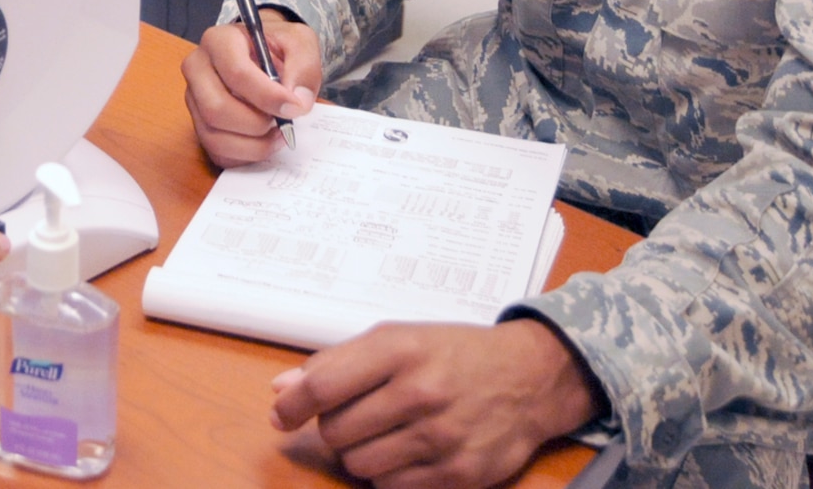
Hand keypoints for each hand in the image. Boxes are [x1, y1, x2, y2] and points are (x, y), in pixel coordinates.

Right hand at [183, 13, 322, 165]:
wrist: (262, 53)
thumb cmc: (277, 46)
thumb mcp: (300, 42)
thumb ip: (303, 68)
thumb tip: (297, 103)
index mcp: (219, 40)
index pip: (236, 73)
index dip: (268, 96)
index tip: (294, 107)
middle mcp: (197, 68)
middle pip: (216, 109)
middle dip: (256, 124)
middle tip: (283, 122)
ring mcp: (194, 98)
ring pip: (213, 135)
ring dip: (253, 145)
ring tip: (278, 134)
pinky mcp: (198, 123)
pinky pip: (216, 151)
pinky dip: (245, 155)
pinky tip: (265, 142)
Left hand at [269, 319, 604, 487]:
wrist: (530, 378)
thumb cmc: (454, 355)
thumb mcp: (397, 339)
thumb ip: (337, 363)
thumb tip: (282, 390)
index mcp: (399, 349)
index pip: (323, 385)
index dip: (293, 404)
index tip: (283, 414)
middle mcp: (420, 392)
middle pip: (336, 432)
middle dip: (338, 427)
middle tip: (361, 415)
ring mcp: (441, 437)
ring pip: (359, 465)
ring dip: (362, 454)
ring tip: (387, 433)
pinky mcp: (459, 474)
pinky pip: (392, 488)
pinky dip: (390, 475)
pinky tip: (410, 451)